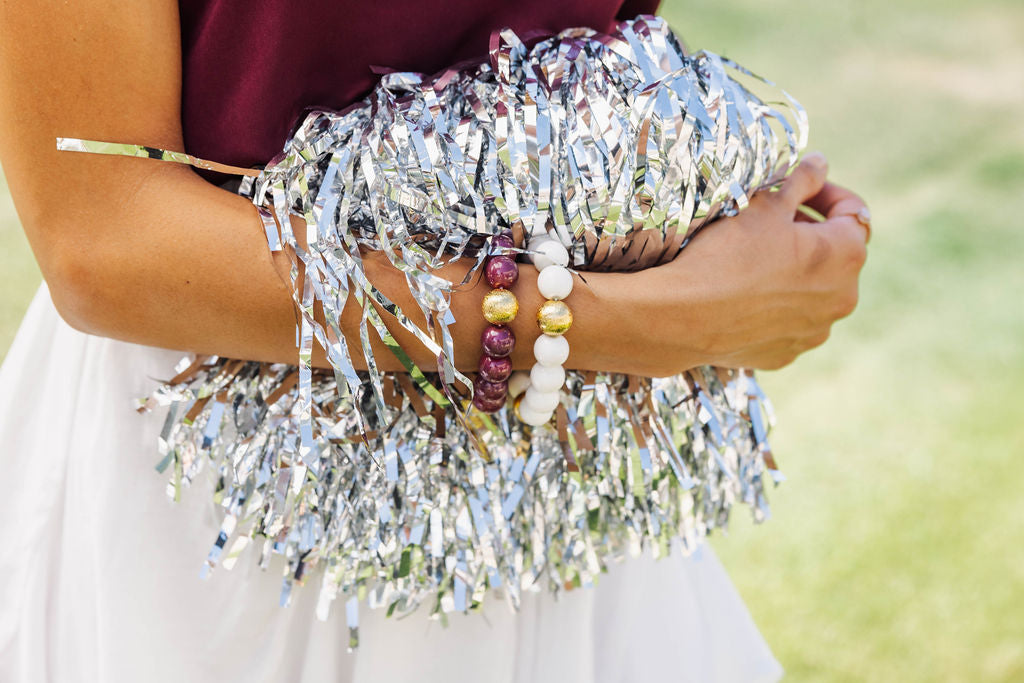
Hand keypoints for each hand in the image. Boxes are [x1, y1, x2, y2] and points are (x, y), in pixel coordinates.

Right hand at [616, 153, 867, 376]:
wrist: (684, 317)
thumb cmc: (728, 254)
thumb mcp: (764, 206)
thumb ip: (801, 181)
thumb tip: (820, 163)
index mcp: (847, 254)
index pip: (854, 211)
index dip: (826, 193)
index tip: (798, 188)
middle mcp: (844, 297)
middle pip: (836, 255)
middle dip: (809, 235)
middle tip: (769, 223)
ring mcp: (816, 331)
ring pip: (814, 292)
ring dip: (795, 273)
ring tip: (755, 261)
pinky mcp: (788, 353)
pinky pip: (789, 322)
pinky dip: (776, 307)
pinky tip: (745, 296)